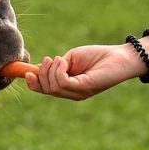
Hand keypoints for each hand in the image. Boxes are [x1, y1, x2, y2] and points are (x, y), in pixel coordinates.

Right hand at [25, 44, 143, 99]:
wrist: (120, 57)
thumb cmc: (97, 56)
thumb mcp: (70, 59)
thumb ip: (56, 66)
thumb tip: (39, 68)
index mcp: (68, 87)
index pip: (44, 91)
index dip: (33, 83)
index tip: (28, 71)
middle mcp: (72, 93)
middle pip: (45, 89)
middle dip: (41, 73)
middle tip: (48, 59)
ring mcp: (78, 92)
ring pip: (52, 86)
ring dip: (50, 69)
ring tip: (59, 58)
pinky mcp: (84, 87)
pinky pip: (62, 82)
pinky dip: (58, 69)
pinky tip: (64, 60)